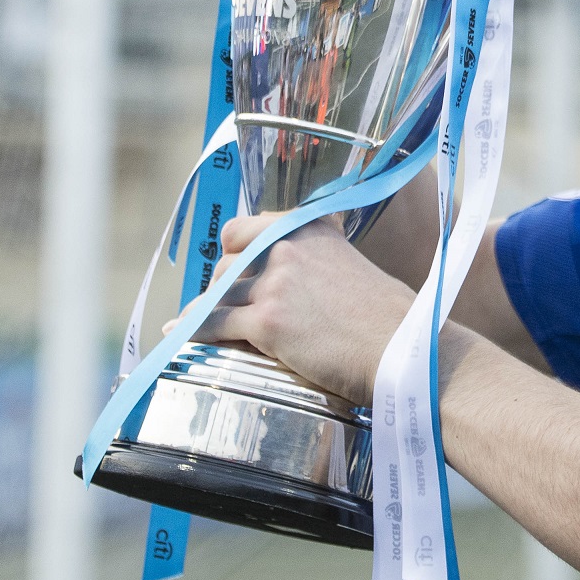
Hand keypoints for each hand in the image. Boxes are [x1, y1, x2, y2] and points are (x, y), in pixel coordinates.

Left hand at [184, 212, 414, 405]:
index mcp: (308, 229)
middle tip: (226, 305)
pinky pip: (213, 325)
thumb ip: (316, 262)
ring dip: (207, 310)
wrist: (401, 349)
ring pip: (217, 294)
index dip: (234, 252)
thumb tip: (296, 282)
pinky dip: (193, 331)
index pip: (244, 229)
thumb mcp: (350, 267)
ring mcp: (273, 284)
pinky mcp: (265, 321)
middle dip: (223, 285)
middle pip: (226, 263)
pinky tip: (179, 334)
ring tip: (194, 322)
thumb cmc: (388, 318)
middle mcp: (286, 248)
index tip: (233, 267)